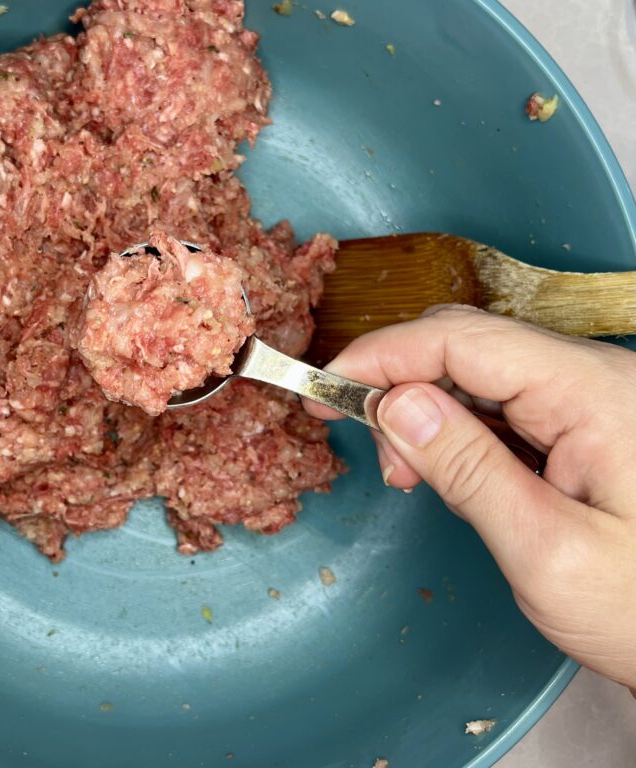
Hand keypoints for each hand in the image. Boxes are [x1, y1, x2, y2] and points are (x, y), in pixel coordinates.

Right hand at [303, 306, 635, 691]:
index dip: (381, 356)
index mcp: (593, 393)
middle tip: (371, 449)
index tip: (323, 386)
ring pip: (476, 371)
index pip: (461, 339)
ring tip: (409, 473)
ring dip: (425, 411)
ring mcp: (590, 397)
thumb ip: (467, 471)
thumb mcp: (546, 550)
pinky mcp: (583, 421)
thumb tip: (393, 405)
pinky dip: (455, 429)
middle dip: (399, 385)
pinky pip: (500, 402)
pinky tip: (443, 469)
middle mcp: (593, 378)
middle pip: (465, 346)